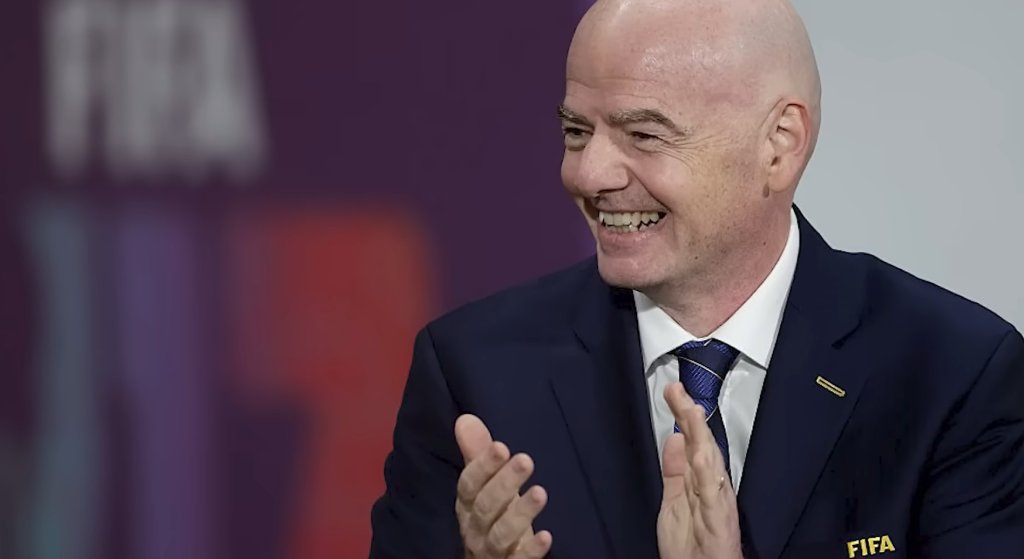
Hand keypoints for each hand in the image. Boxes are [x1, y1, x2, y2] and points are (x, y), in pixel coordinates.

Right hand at [454, 414, 552, 557]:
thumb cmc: (492, 518)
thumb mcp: (486, 487)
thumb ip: (478, 455)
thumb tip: (465, 419)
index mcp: (467, 505)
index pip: (469, 484)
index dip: (483, 466)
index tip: (501, 447)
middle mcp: (474, 529)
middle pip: (485, 507)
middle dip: (504, 483)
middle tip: (526, 460)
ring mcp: (490, 552)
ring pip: (500, 534)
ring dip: (520, 513)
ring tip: (540, 492)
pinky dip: (531, 550)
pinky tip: (547, 536)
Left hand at [657, 383, 742, 558]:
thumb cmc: (690, 547)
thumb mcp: (674, 501)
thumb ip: (674, 471)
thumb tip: (672, 439)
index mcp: (699, 482)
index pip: (693, 442)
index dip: (683, 416)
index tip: (673, 392)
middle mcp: (711, 488)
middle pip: (701, 445)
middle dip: (689, 416)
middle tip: (676, 389)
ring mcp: (716, 502)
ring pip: (709, 461)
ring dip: (699, 434)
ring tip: (689, 409)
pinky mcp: (719, 519)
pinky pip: (713, 491)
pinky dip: (708, 469)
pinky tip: (701, 451)